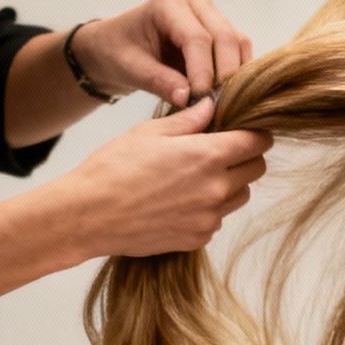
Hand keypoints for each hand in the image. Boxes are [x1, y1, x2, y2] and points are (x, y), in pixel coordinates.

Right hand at [51, 97, 271, 258]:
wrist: (87, 216)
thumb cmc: (113, 169)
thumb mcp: (149, 133)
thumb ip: (189, 120)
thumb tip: (213, 105)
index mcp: (207, 156)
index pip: (257, 142)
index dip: (255, 133)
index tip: (246, 131)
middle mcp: (215, 189)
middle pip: (256, 169)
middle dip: (245, 157)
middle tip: (220, 151)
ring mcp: (208, 218)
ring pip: (240, 196)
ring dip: (229, 184)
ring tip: (196, 177)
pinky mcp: (197, 239)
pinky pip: (218, 219)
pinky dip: (209, 209)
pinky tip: (180, 201)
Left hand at [74, 0, 254, 107]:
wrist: (117, 46)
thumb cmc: (118, 52)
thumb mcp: (130, 68)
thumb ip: (159, 81)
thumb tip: (189, 99)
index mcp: (168, 4)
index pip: (197, 38)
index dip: (203, 71)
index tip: (201, 100)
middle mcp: (195, 2)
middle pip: (225, 37)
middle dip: (225, 74)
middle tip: (216, 105)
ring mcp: (211, 14)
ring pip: (238, 43)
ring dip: (235, 74)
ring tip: (221, 101)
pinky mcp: (221, 29)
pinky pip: (240, 50)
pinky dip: (238, 72)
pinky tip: (227, 93)